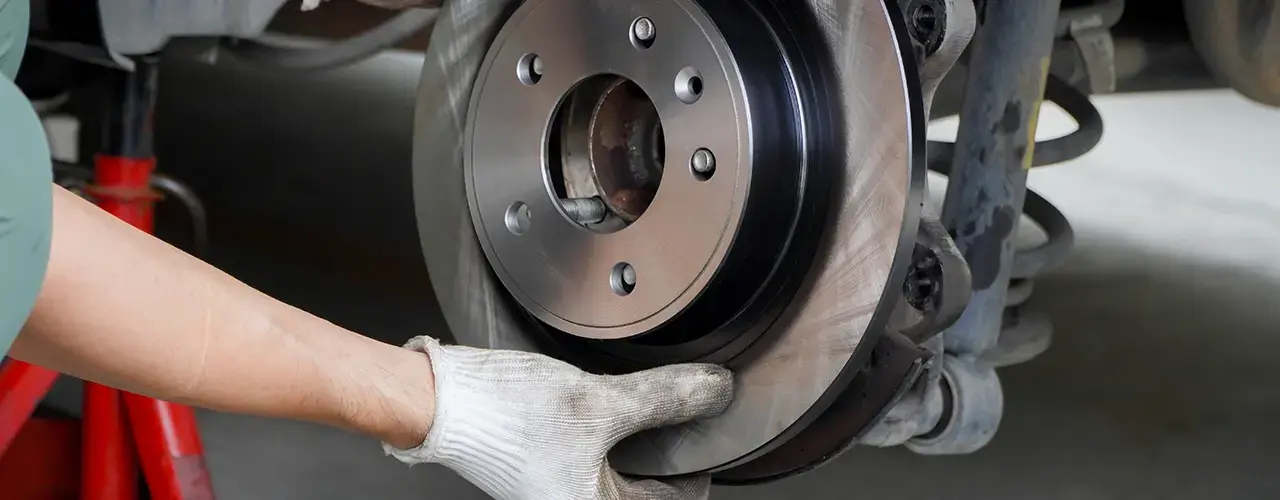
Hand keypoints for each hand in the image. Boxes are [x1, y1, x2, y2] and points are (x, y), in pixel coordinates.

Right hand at [384, 336, 731, 499]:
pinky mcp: (538, 468)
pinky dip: (606, 434)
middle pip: (644, 490)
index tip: (710, 435)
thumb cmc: (505, 415)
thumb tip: (715, 392)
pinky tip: (605, 403)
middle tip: (682, 415)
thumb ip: (665, 400)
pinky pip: (589, 457)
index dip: (700, 467)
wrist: (441, 399)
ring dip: (637, 440)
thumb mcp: (600, 402)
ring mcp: (553, 491)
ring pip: (617, 470)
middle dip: (667, 452)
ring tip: (646, 403)